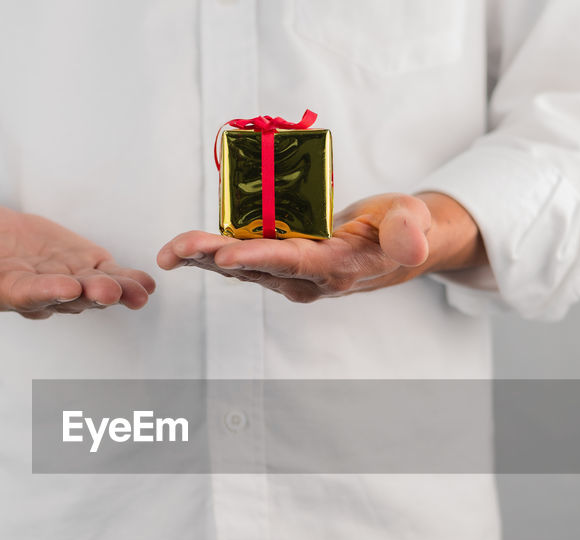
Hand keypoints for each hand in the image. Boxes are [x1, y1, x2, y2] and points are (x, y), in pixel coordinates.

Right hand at [0, 177, 154, 318]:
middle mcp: (37, 294)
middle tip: (109, 291)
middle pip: (66, 298)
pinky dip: (128, 280)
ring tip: (138, 291)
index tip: (65, 287)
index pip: (25, 294)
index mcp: (2, 288)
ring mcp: (64, 283)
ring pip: (92, 291)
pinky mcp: (83, 268)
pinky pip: (108, 276)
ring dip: (116, 291)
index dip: (45, 292)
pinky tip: (147, 283)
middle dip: (88, 295)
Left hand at [156, 192, 486, 302]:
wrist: (394, 245)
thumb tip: (412, 246)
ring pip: (240, 266)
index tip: (225, 254)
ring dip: (202, 258)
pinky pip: (239, 257)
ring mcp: (289, 275)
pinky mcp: (277, 263)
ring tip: (167, 252)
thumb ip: (409, 232)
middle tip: (175, 250)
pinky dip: (209, 252)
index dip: (259, 257)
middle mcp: (306, 279)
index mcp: (336, 269)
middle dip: (212, 257)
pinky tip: (180, 248)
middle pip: (255, 267)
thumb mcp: (412, 220)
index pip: (294, 262)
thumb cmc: (402, 226)